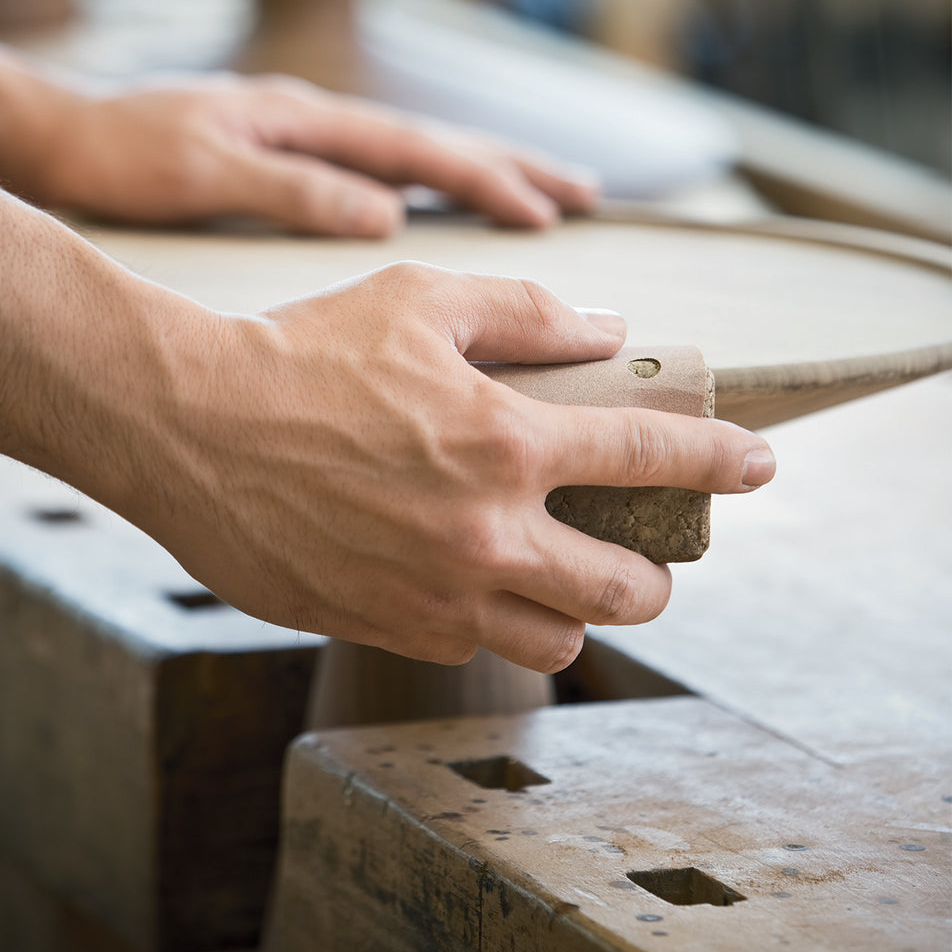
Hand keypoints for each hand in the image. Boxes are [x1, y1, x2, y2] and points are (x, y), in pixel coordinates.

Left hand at [35, 74, 596, 233]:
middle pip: (437, 142)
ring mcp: (311, 139)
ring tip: (543, 199)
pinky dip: (431, 186)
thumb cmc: (125, 156)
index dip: (490, 182)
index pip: (419, 151)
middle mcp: (320, 123)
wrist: (64, 139)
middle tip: (585, 195)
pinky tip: (450, 207)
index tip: (550, 213)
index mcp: (308, 122)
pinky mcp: (296, 159)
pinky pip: (384, 170)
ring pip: (417, 154)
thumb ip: (297, 192)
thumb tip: (386, 214)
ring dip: (483, 174)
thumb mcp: (208, 173)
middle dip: (514, 168)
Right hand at [123, 265, 774, 672]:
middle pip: (626, 589)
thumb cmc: (300, 353)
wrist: (190, 429)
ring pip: (558, 639)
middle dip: (655, 574)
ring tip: (557, 576)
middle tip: (641, 552)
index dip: (721, 460)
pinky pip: (475, 648)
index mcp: (505, 443)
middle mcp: (485, 535)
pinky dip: (494, 622)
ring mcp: (437, 594)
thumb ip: (524, 314)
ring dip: (576, 609)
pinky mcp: (386, 628)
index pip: (651, 458)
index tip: (761, 465)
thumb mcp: (416, 302)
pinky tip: (469, 583)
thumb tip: (605, 328)